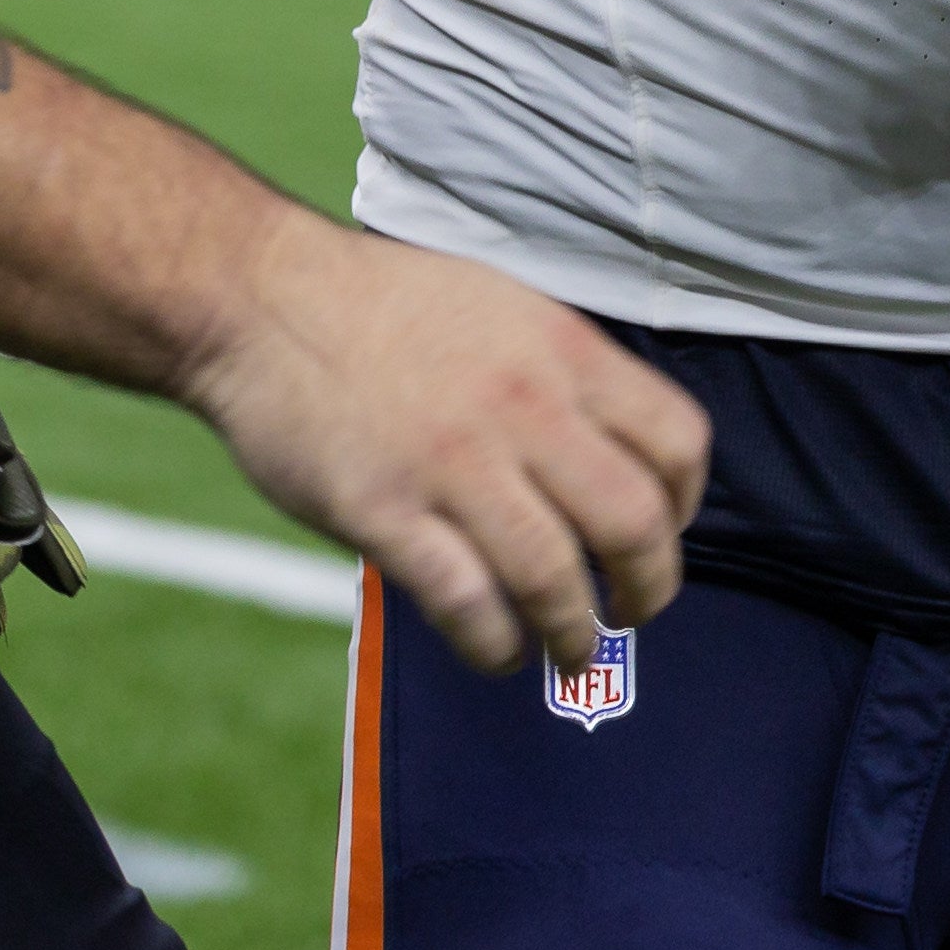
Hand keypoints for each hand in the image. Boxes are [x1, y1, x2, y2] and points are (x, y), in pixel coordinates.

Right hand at [173, 216, 705, 676]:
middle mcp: (522, 407)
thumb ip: (561, 376)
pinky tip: (496, 650)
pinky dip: (495, 646)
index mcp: (560, 351)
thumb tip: (610, 458)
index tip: (664, 532)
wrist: (263, 298)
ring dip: (574, 635)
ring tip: (568, 651)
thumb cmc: (383, 306)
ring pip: (554, 579)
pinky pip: (467, 604)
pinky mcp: (385, 512)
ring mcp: (453, 463)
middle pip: (633, 523)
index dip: (687, 504)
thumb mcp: (502, 307)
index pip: (678, 442)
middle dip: (649, 588)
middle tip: (633, 611)